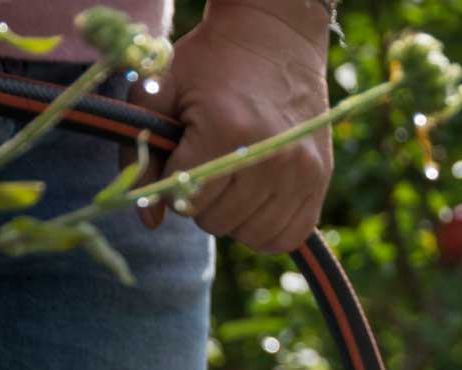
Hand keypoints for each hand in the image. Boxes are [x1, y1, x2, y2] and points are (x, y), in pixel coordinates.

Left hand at [131, 0, 333, 255]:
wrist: (275, 40)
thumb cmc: (210, 64)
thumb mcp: (161, 93)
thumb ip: (141, 155)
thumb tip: (149, 220)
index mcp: (224, 130)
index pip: (185, 199)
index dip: (171, 184)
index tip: (180, 157)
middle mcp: (268, 157)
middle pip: (216, 221)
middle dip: (202, 201)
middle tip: (208, 164)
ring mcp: (299, 172)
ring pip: (249, 235)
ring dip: (233, 217)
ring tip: (232, 182)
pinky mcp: (319, 182)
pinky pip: (287, 237)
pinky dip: (265, 229)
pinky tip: (256, 201)